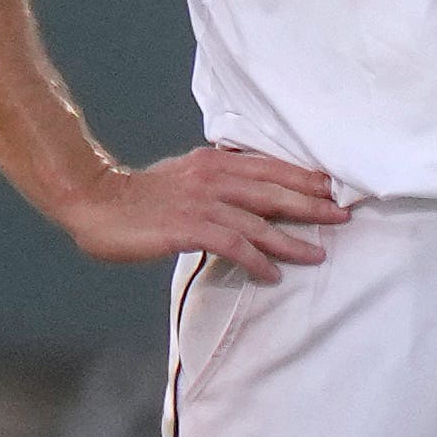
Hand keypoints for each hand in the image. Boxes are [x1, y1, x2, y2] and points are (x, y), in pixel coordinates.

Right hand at [57, 146, 347, 278]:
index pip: (269, 167)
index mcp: (214, 162)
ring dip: (292, 239)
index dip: (303, 178)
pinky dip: (256, 260)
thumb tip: (248, 191)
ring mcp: (202, 203)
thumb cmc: (139, 195)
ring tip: (317, 254)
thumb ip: (216, 179)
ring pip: (260, 221)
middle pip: (274, 191)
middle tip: (343, 216)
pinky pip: (233, 246)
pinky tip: (271, 274)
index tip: (332, 188)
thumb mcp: (184, 175)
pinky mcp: (189, 228)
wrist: (93, 201)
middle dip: (312, 204)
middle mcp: (213, 178)